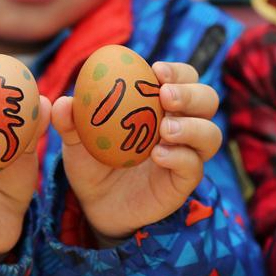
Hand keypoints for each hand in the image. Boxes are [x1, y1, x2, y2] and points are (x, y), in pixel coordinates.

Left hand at [52, 62, 221, 241]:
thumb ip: (71, 120)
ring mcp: (187, 154)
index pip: (185, 78)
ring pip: (211, 134)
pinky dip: (180, 157)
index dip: (178, 71)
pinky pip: (194, 166)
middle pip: (208, 99)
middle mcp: (182, 125)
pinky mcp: (184, 181)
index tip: (157, 71)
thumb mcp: (77, 139)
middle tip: (165, 96)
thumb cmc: (93, 160)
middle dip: (191, 94)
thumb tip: (64, 101)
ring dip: (192, 127)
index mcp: (163, 104)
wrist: (96, 204)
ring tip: (163, 130)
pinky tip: (157, 155)